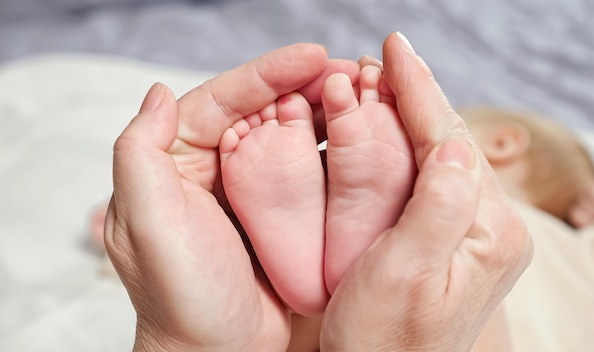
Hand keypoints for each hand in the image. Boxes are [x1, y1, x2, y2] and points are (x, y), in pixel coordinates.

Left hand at [104, 44, 357, 350]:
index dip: (268, 72)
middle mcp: (218, 166)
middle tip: (353, 71)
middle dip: (308, 85)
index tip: (313, 56)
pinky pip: (315, 171)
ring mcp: (256, 189)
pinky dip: (340, 152)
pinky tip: (366, 138)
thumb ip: (139, 153)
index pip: (224, 98)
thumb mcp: (146, 224)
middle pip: (266, 108)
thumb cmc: (180, 296)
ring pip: (294, 135)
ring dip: (329, 112)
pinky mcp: (288, 213)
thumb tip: (157, 92)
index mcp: (179, 158)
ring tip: (367, 95)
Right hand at [320, 32, 532, 350]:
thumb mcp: (406, 275)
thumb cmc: (383, 341)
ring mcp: (472, 233)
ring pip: (440, 156)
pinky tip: (390, 128)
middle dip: (417, 95)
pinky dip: (407, 145)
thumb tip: (452, 141)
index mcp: (487, 233)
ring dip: (411, 114)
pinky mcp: (450, 239)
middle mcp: (490, 229)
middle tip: (385, 54)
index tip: (394, 48)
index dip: (419, 91)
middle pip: (451, 142)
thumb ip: (437, 206)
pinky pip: (430, 178)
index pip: (450, 142)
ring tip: (384, 79)